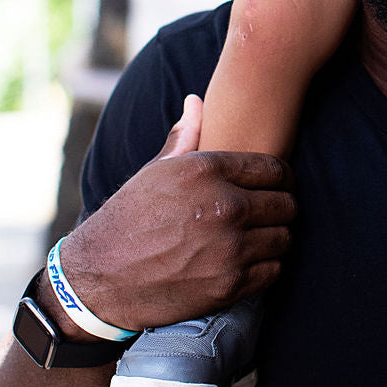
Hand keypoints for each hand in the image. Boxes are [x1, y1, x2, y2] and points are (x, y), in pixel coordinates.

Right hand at [56, 96, 296, 332]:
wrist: (99, 279)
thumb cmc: (128, 219)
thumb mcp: (154, 172)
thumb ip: (185, 136)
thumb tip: (196, 100)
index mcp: (206, 170)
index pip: (275, 168)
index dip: (280, 177)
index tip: (276, 186)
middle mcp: (224, 205)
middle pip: (286, 204)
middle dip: (280, 208)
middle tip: (268, 215)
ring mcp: (229, 247)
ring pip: (284, 238)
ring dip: (274, 238)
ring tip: (258, 238)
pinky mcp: (229, 285)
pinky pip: (273, 271)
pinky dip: (265, 268)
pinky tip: (248, 262)